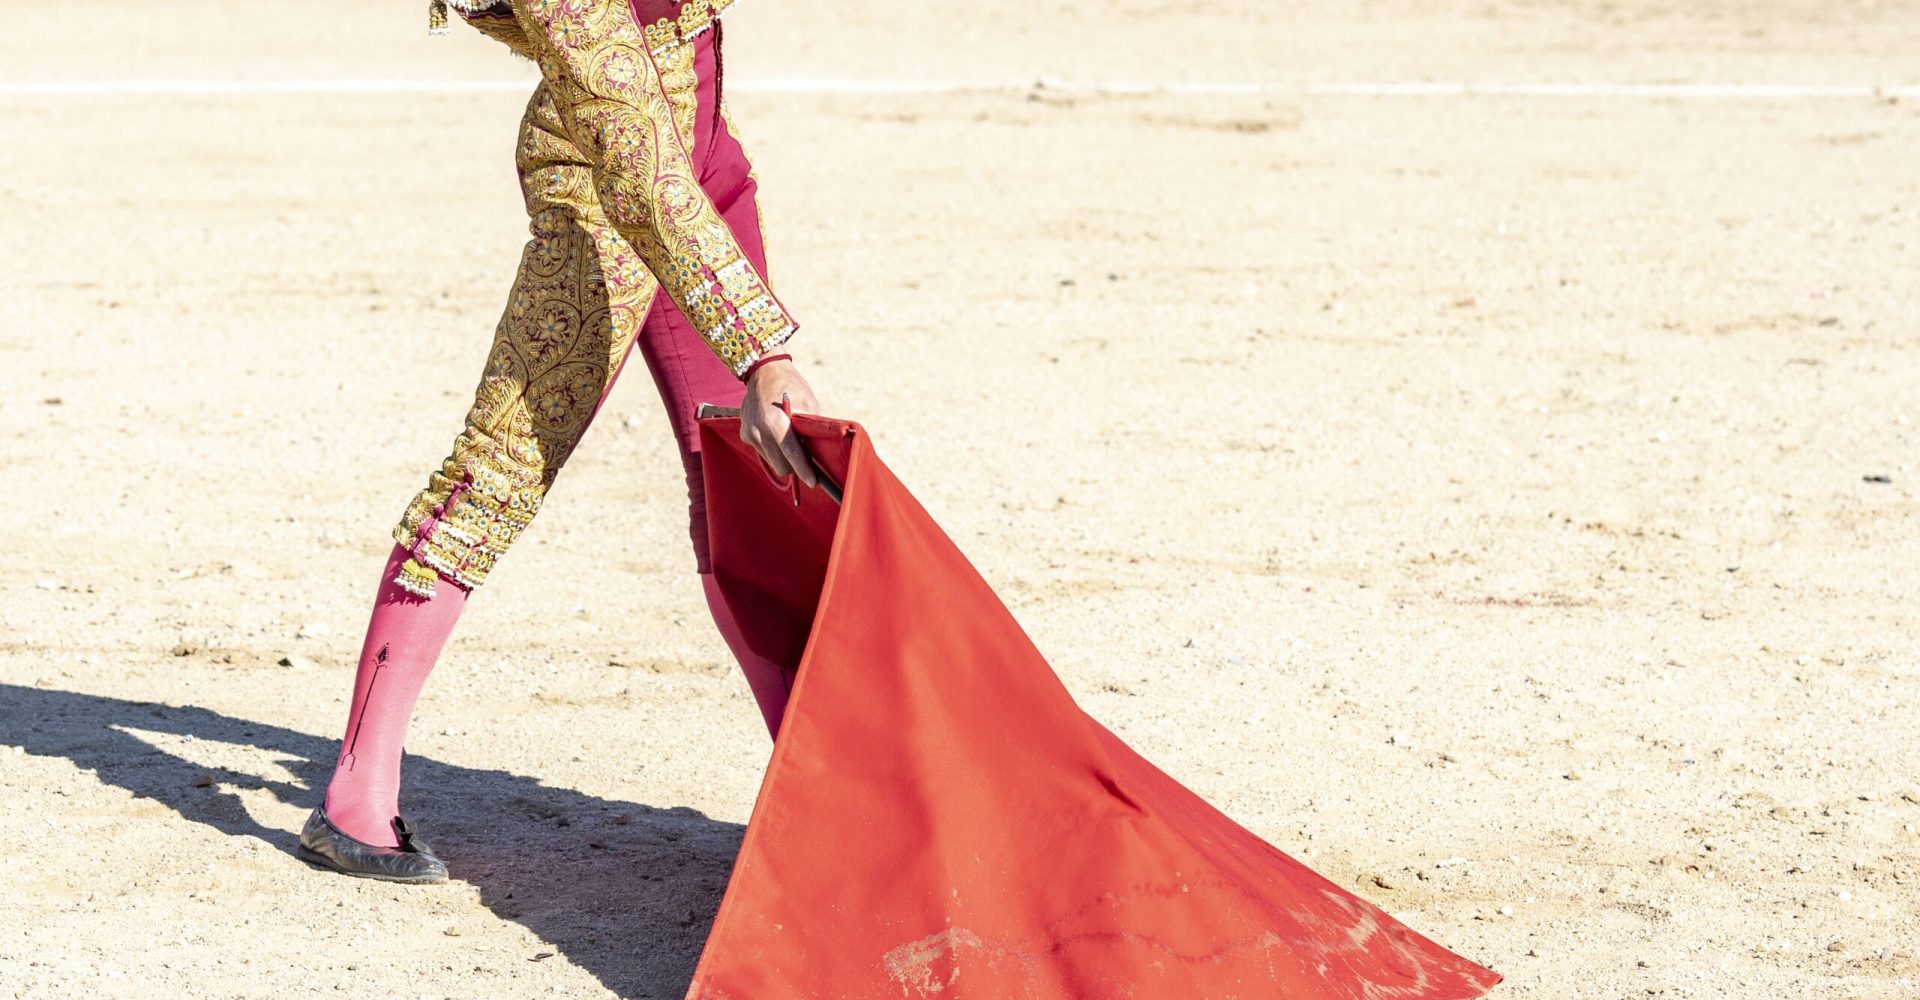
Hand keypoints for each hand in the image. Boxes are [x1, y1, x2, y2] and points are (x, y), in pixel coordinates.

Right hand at [740, 358, 820, 488]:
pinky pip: (762, 451)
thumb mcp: (807, 403)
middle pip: (781, 465)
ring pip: (771, 461)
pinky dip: (772, 449)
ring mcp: (749, 433)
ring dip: (782, 458)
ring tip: (790, 443)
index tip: (813, 482)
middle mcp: (759, 430)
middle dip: (794, 466)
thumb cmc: (790, 386)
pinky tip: (775, 434)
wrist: (763, 371)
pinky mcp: (744, 434)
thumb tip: (815, 452)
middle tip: (805, 459)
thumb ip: (809, 428)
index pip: (792, 454)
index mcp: (776, 421)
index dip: (804, 470)